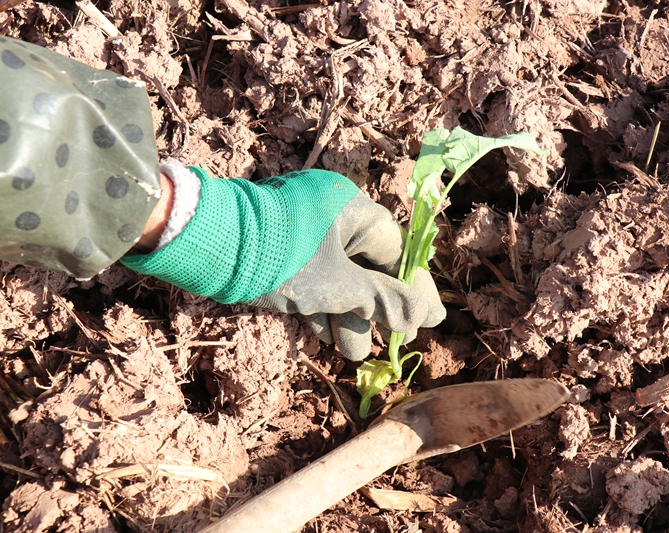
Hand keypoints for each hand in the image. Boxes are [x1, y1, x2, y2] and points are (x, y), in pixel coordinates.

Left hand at [122, 167, 445, 360]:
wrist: (205, 247)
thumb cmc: (282, 261)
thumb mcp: (341, 287)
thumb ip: (386, 302)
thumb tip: (432, 316)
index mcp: (353, 208)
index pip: (396, 251)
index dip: (406, 291)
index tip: (414, 324)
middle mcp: (332, 213)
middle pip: (367, 265)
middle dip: (372, 311)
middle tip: (381, 345)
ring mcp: (304, 229)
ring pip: (338, 273)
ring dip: (345, 314)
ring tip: (348, 352)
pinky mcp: (281, 245)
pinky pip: (313, 273)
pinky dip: (320, 302)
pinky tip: (324, 334)